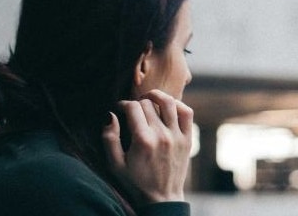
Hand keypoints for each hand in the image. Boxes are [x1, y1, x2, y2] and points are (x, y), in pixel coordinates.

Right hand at [102, 89, 192, 203]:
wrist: (162, 199)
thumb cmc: (135, 182)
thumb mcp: (115, 164)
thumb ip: (109, 138)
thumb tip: (110, 115)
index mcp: (143, 141)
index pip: (133, 107)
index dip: (123, 104)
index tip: (119, 109)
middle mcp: (162, 135)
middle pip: (148, 103)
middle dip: (137, 103)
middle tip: (132, 111)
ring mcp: (177, 136)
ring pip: (169, 102)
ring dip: (157, 96)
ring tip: (149, 99)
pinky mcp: (188, 139)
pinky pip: (187, 113)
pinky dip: (178, 105)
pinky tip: (168, 108)